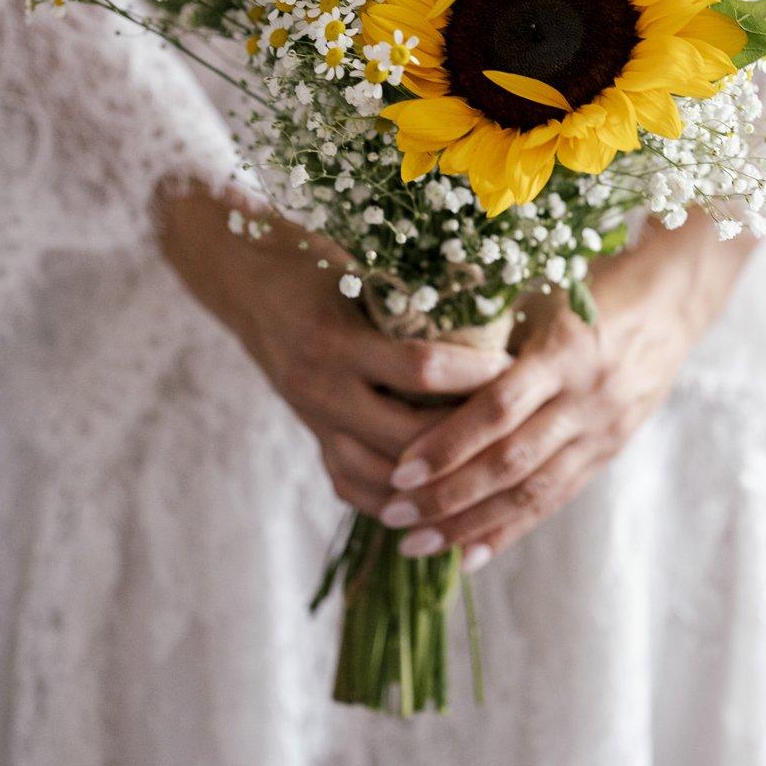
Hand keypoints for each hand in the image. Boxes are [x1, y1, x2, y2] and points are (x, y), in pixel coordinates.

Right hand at [156, 181, 511, 513]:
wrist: (248, 287)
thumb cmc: (315, 266)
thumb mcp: (360, 271)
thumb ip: (411, 299)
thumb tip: (490, 310)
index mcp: (335, 341)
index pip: (420, 368)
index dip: (474, 373)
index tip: (517, 364)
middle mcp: (320, 389)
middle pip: (407, 435)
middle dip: (466, 436)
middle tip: (516, 428)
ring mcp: (313, 422)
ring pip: (382, 476)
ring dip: (435, 481)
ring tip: (486, 472)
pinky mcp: (312, 439)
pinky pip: (354, 487)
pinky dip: (396, 498)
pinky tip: (437, 498)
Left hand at [377, 210, 752, 567]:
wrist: (672, 297)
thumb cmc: (589, 283)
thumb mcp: (539, 296)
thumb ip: (487, 333)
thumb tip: (411, 362)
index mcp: (564, 351)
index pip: (498, 410)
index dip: (448, 444)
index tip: (399, 469)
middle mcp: (586, 398)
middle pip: (510, 461)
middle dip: (447, 495)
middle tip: (393, 514)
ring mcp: (603, 430)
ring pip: (532, 492)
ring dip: (470, 524)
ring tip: (417, 543)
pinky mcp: (610, 450)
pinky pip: (555, 499)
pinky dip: (509, 529)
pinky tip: (468, 555)